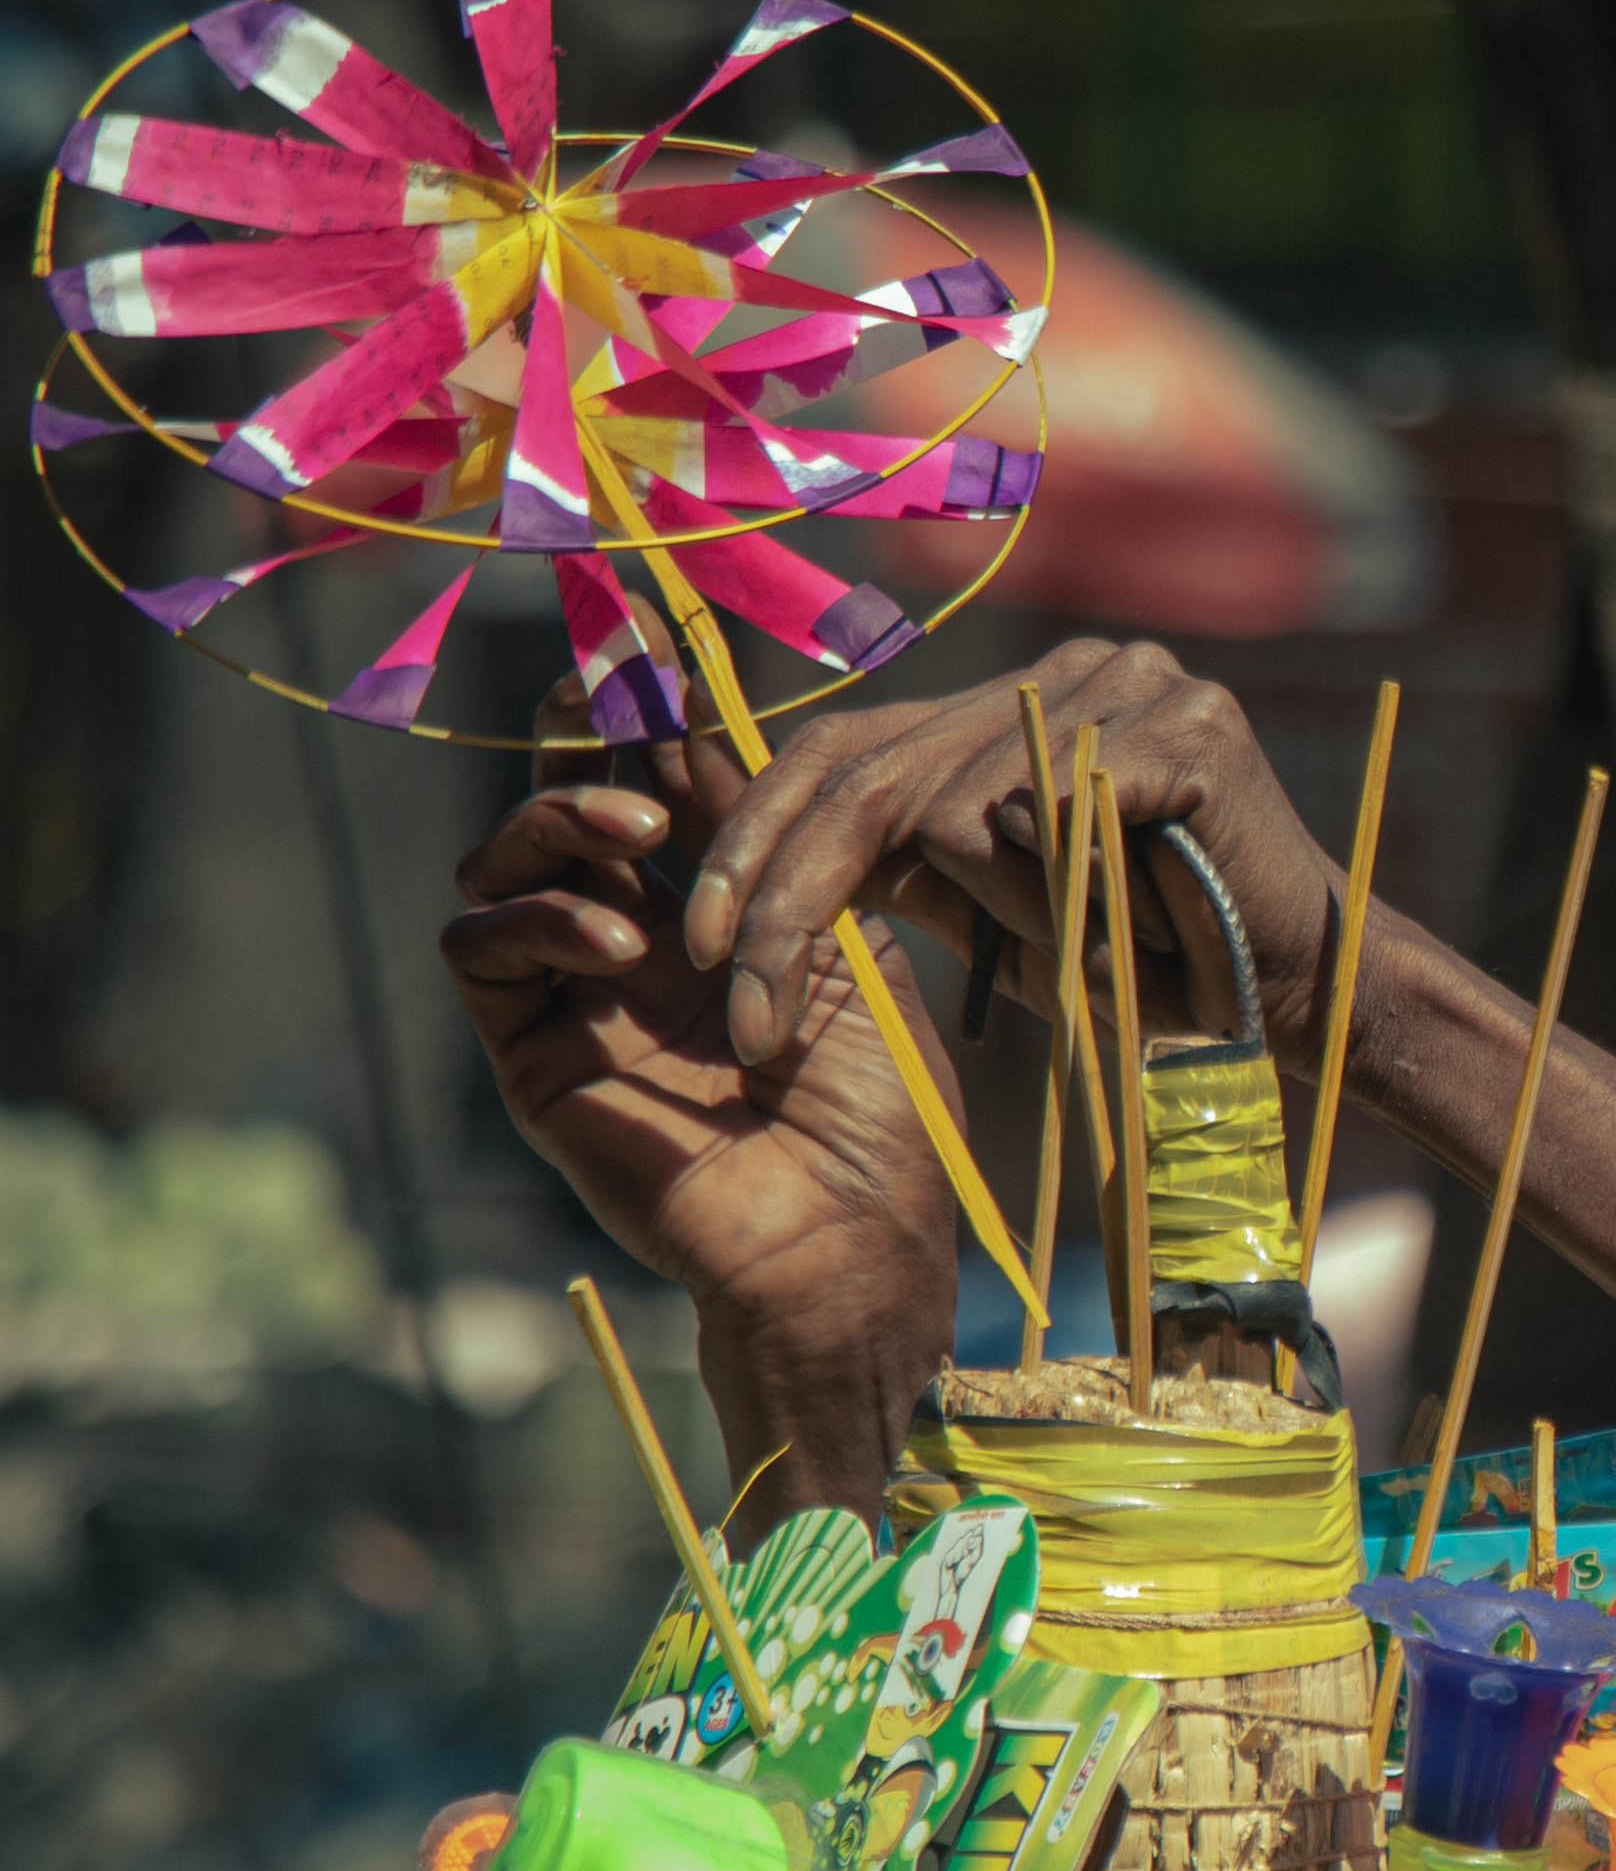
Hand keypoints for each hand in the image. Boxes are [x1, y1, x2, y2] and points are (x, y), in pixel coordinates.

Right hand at [442, 750, 957, 1514]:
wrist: (850, 1237)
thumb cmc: (881, 1105)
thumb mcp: (838, 933)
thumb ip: (765, 833)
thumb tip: (703, 707)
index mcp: (719, 910)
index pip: (657, 780)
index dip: (645, 706)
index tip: (653, 633)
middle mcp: (635, 943)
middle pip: (564, 802)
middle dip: (577, 730)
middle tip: (601, 680)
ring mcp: (576, 998)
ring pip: (500, 862)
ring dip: (558, 820)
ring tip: (642, 834)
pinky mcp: (531, 1055)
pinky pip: (478, 950)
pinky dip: (537, 921)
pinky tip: (621, 943)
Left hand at [681, 640, 1343, 1079]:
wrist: (1298, 989)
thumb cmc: (1149, 962)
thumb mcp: (999, 914)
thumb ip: (909, 867)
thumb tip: (763, 865)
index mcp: (1013, 708)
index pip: (843, 742)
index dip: (754, 835)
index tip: (705, 942)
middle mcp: (1067, 672)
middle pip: (872, 772)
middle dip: (791, 899)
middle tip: (748, 1010)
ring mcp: (1133, 684)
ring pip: (957, 804)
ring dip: (997, 914)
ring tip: (1084, 948)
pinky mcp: (1189, 727)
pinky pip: (1045, 814)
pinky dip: (1056, 893)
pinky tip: (1126, 926)